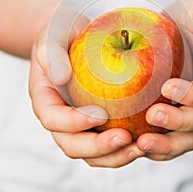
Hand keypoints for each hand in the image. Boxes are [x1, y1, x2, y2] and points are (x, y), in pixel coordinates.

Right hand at [28, 5, 144, 167]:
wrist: (72, 37)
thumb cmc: (61, 35)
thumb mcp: (52, 37)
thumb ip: (52, 54)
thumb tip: (61, 77)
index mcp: (46, 100)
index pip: (53, 119)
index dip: (74, 123)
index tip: (101, 115)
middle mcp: (61, 118)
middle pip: (72, 145)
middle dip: (98, 148)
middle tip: (126, 139)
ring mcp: (80, 124)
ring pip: (92, 153)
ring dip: (115, 155)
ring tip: (140, 147)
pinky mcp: (99, 123)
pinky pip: (109, 142)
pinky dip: (124, 147)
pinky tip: (146, 139)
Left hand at [136, 0, 192, 160]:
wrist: (184, 43)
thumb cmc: (187, 26)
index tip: (167, 87)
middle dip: (179, 122)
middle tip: (152, 115)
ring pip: (190, 139)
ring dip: (167, 144)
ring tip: (141, 143)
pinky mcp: (179, 124)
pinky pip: (174, 143)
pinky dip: (158, 149)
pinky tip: (135, 147)